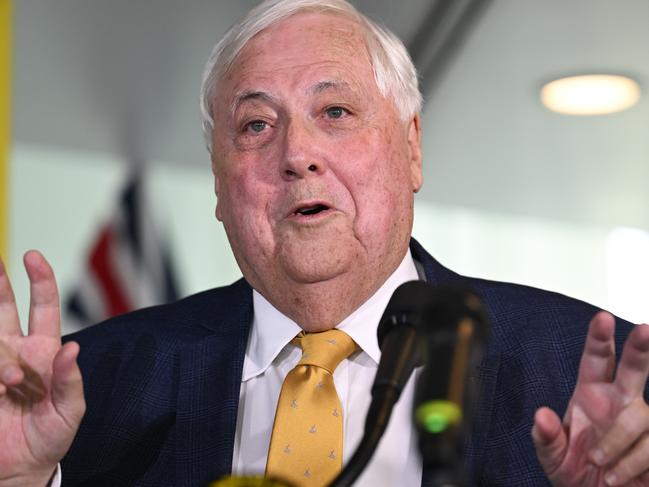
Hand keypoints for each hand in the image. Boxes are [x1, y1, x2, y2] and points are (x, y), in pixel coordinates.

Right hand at [0, 251, 84, 485]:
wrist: (23, 468)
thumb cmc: (52, 435)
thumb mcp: (70, 410)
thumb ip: (70, 379)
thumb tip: (73, 346)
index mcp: (44, 351)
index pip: (43, 307)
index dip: (40, 281)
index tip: (32, 257)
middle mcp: (16, 352)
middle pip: (3, 310)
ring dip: (0, 358)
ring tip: (11, 385)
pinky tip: (2, 390)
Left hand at [532, 311, 648, 485]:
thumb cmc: (576, 474)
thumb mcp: (553, 458)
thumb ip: (546, 438)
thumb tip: (541, 415)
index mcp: (591, 395)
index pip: (596, 360)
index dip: (599, 338)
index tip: (600, 318)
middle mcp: (620, 401)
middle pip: (634, 367)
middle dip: (640, 347)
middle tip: (644, 328)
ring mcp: (642, 423)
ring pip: (640, 416)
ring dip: (616, 442)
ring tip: (599, 464)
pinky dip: (631, 464)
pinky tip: (617, 478)